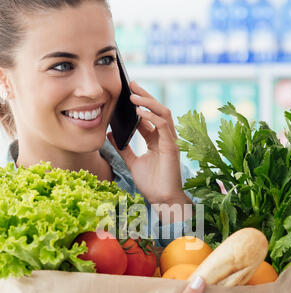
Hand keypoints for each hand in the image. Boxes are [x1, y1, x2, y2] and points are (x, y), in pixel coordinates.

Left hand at [107, 81, 185, 206]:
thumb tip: (110, 134)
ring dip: (149, 103)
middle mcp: (165, 138)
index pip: (149, 116)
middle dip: (145, 96)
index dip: (139, 104)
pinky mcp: (172, 147)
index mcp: (157, 141)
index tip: (127, 93)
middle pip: (157, 110)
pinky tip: (140, 113)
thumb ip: (123, 148)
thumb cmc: (152, 184)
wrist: (162, 200)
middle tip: (131, 84)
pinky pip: (163, 126)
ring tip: (134, 96)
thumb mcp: (132, 162)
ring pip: (163, 113)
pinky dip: (152, 117)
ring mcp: (170, 141)